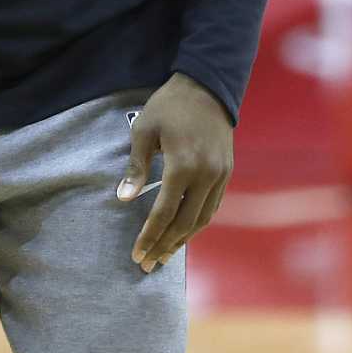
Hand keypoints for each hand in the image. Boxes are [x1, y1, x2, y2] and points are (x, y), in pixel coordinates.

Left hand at [116, 73, 233, 273]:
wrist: (208, 86)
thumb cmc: (169, 106)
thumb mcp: (144, 130)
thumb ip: (136, 167)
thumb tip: (125, 199)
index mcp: (183, 165)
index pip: (164, 213)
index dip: (149, 236)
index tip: (136, 254)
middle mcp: (206, 175)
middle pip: (185, 223)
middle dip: (164, 246)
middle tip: (147, 265)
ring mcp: (220, 175)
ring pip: (202, 219)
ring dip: (182, 240)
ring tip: (164, 256)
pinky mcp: (226, 172)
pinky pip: (212, 206)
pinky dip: (197, 223)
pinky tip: (183, 232)